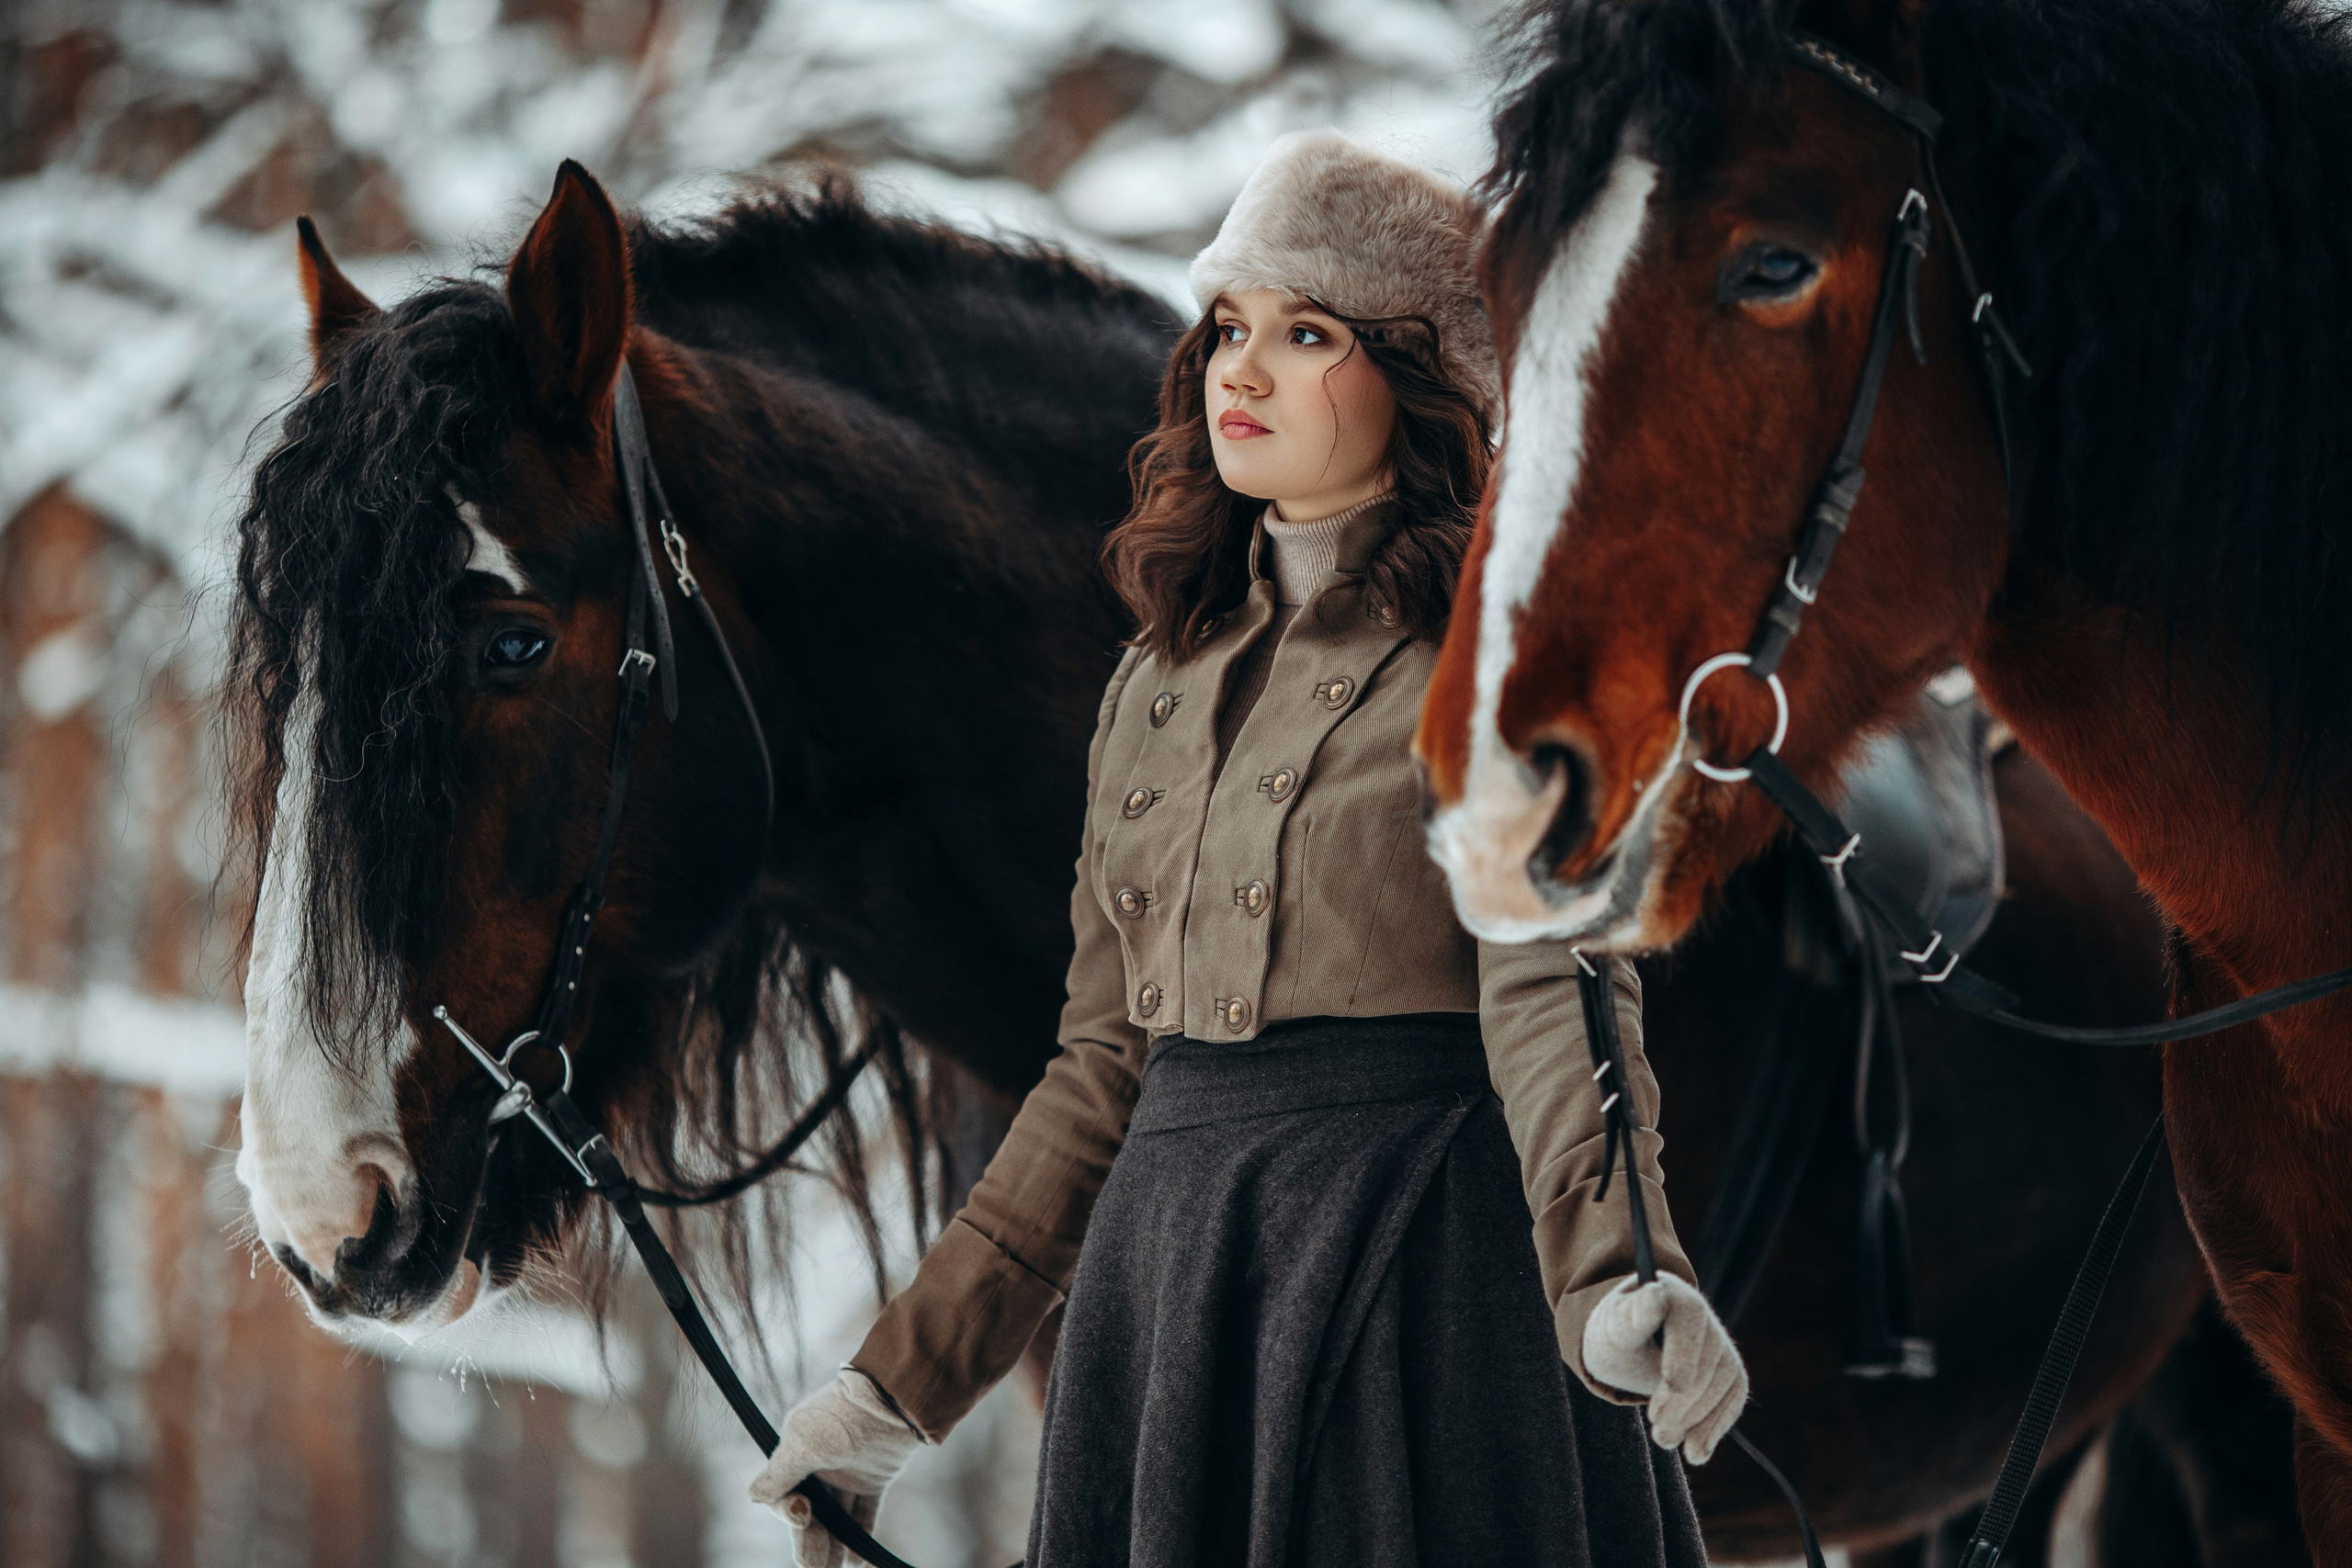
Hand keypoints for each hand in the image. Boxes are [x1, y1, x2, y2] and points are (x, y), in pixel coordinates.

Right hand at [748, 1370, 924, 1566]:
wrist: (892, 1400)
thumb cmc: (842, 1417)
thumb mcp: (804, 1442)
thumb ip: (780, 1473)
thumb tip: (753, 1497)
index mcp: (798, 1455)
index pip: (784, 1497)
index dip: (788, 1513)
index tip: (803, 1516)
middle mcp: (821, 1467)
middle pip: (811, 1514)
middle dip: (811, 1542)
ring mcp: (849, 1474)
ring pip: (837, 1519)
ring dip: (834, 1546)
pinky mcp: (875, 1480)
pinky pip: (865, 1514)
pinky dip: (861, 1538)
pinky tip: (856, 1562)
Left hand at [1582, 1273, 1747, 1463]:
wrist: (1627, 1344)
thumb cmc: (1616, 1334)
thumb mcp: (1613, 1328)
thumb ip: (1631, 1317)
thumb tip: (1654, 1296)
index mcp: (1672, 1293)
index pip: (1687, 1321)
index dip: (1682, 1355)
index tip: (1671, 1384)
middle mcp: (1702, 1314)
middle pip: (1705, 1362)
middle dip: (1683, 1401)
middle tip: (1657, 1428)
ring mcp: (1719, 1342)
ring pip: (1723, 1383)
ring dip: (1697, 1419)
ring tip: (1663, 1439)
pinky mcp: (1728, 1370)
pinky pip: (1733, 1399)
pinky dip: (1715, 1428)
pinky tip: (1696, 1453)